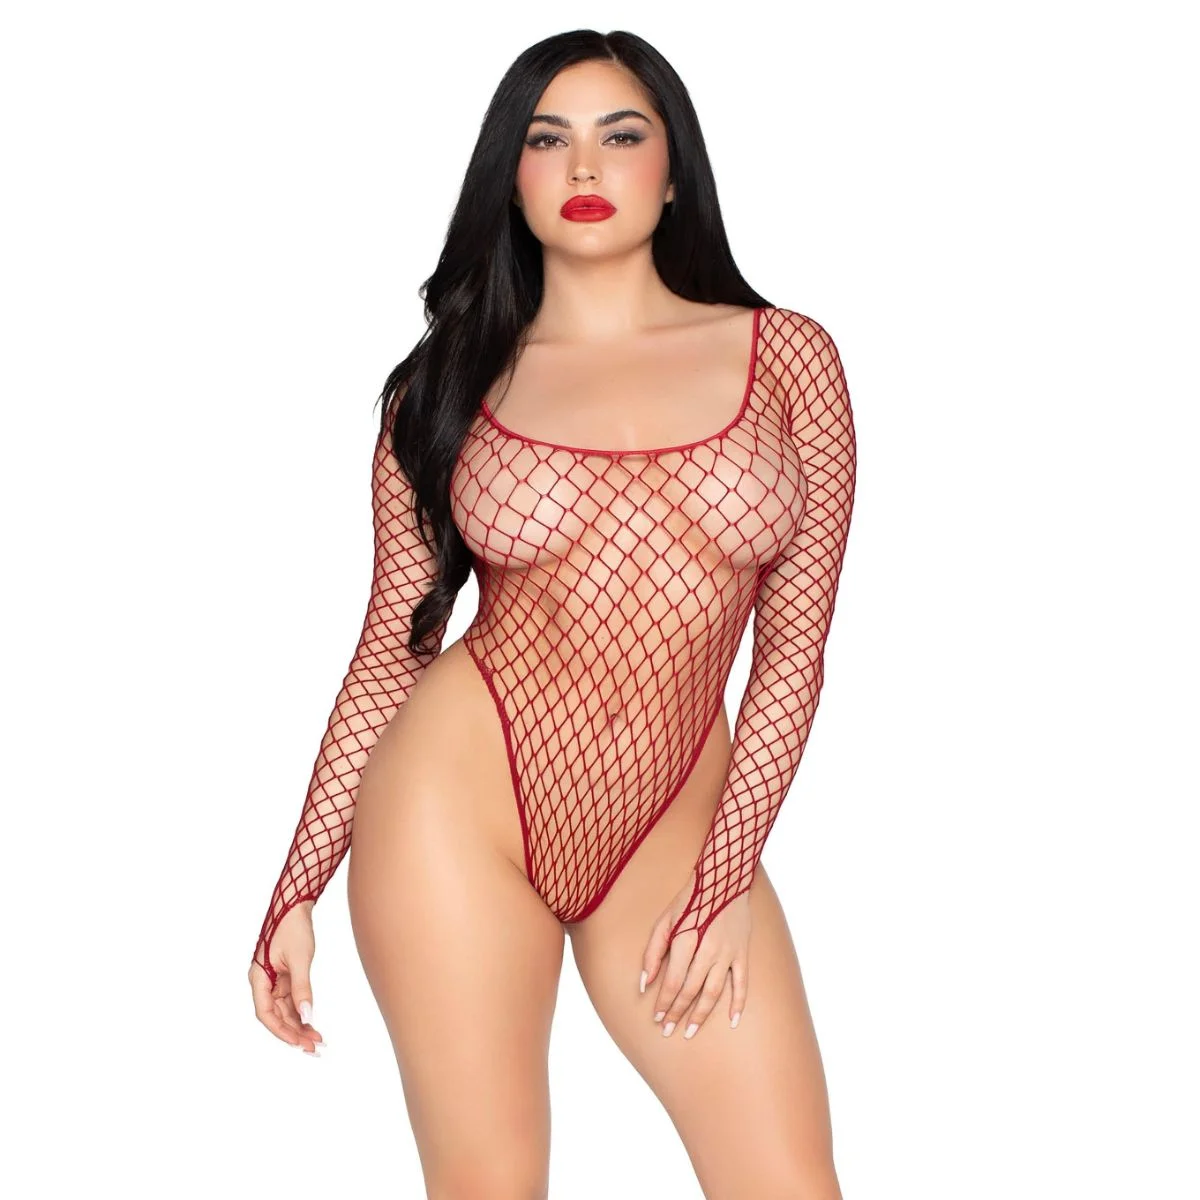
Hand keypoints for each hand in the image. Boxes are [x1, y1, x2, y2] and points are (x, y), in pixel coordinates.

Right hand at [248, 901, 325, 1054]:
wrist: (295, 904)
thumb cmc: (293, 927)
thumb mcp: (300, 959)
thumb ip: (303, 988)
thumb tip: (308, 1016)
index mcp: (258, 977)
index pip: (266, 1013)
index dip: (281, 1031)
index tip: (299, 1043)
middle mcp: (263, 981)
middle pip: (276, 1016)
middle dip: (294, 1033)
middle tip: (315, 1048)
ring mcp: (273, 980)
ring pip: (284, 1010)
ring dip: (299, 1025)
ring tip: (318, 1040)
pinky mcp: (284, 976)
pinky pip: (291, 1000)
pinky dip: (302, 1012)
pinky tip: (313, 1023)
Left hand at [640, 871, 750, 1040]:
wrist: (722, 880)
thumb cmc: (688, 900)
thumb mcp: (664, 920)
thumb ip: (652, 952)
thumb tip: (644, 984)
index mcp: (686, 940)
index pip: (672, 982)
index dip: (664, 1003)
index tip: (656, 1018)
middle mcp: (707, 950)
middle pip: (691, 990)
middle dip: (678, 1013)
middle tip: (668, 1031)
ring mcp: (727, 953)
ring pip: (714, 992)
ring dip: (701, 1014)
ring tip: (691, 1031)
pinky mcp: (742, 952)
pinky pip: (742, 983)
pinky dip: (738, 1003)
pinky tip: (732, 1021)